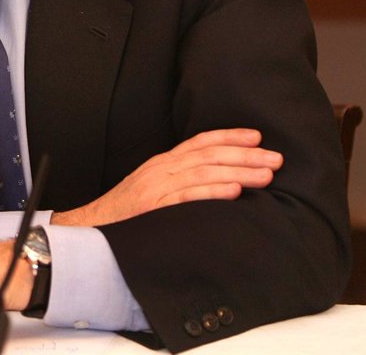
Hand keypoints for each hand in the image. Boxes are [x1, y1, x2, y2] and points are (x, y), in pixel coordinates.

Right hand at [52, 128, 281, 226]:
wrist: (90, 228)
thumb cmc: (125, 213)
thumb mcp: (151, 189)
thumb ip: (178, 182)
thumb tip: (215, 182)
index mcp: (162, 163)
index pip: (200, 142)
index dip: (229, 136)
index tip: (257, 137)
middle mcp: (161, 169)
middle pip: (209, 155)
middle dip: (245, 155)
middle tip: (276, 159)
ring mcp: (157, 187)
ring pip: (204, 173)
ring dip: (238, 173)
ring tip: (266, 175)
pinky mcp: (154, 207)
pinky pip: (187, 197)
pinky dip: (212, 192)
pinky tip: (235, 193)